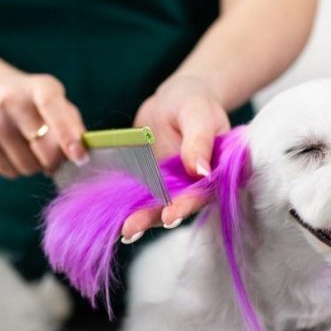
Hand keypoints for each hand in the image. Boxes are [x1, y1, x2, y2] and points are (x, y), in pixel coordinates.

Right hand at [0, 72, 88, 178]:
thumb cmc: (29, 99)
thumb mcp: (51, 97)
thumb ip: (71, 123)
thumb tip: (79, 156)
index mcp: (38, 85)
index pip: (52, 106)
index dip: (68, 134)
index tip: (80, 157)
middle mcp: (12, 99)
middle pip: (44, 149)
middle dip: (54, 161)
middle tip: (53, 157)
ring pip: (27, 166)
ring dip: (35, 166)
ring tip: (28, 147)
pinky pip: (9, 172)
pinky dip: (17, 169)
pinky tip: (12, 150)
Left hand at [121, 75, 230, 241]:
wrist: (174, 99)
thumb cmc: (194, 101)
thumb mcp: (198, 114)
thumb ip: (199, 141)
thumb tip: (201, 171)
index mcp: (217, 171)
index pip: (203, 193)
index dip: (186, 206)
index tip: (169, 216)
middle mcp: (197, 185)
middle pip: (177, 206)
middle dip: (154, 219)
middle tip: (131, 230)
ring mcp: (174, 186)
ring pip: (157, 206)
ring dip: (139, 219)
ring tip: (121, 230)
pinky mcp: (153, 183)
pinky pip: (140, 196)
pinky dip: (127, 206)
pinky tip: (112, 218)